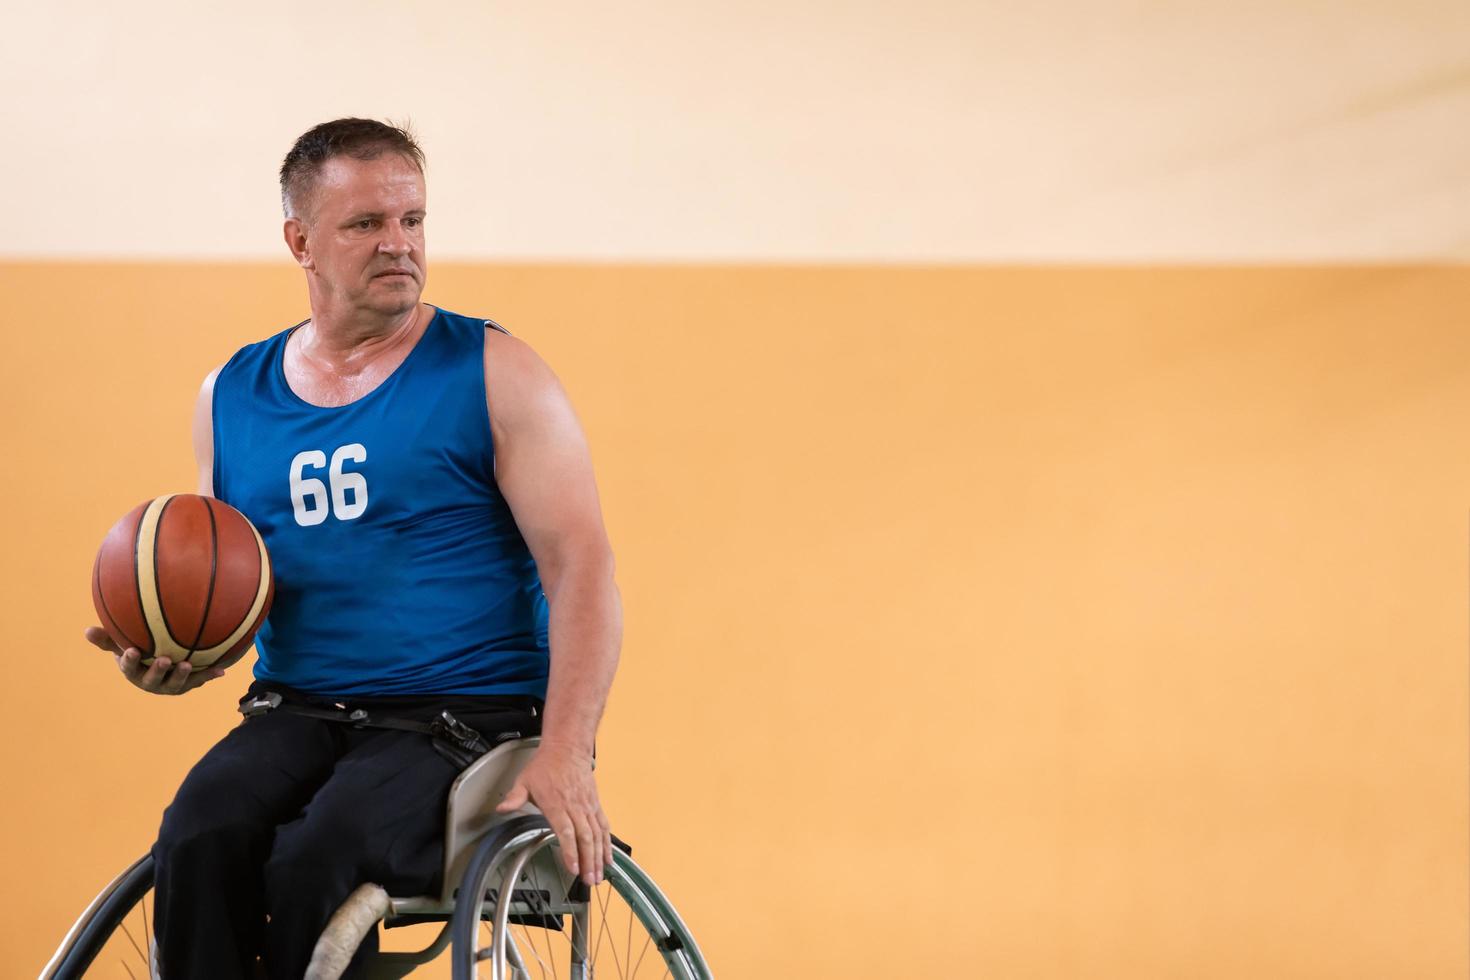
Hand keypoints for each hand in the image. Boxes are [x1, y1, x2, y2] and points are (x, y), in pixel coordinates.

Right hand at [84, 626, 227, 695]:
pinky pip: (199, 680)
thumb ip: (107, 639)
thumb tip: (86, 630)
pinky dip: (209, 675)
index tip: (131, 650)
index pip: (129, 667)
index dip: (129, 661)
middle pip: (152, 679)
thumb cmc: (137, 650)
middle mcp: (150, 681)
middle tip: (164, 660)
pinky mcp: (187, 684)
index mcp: (133, 671)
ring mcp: (169, 685)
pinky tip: (221, 670)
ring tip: (186, 664)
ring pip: (175, 684)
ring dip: (182, 675)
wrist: (159, 664)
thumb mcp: (121, 643)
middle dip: (158, 671)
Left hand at [494, 741, 610, 885]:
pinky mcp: (596, 805)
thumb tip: (501, 809)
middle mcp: (575, 807)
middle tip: (588, 881)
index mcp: (556, 804)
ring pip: (597, 835)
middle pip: (584, 837)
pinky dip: (607, 844)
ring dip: (599, 857)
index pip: (566, 831)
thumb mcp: (524, 780)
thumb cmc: (546, 765)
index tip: (573, 867)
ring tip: (599, 876)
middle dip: (588, 861)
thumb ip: (514, 798)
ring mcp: (587, 806)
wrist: (568, 748)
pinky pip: (604, 826)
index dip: (570, 851)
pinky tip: (608, 858)